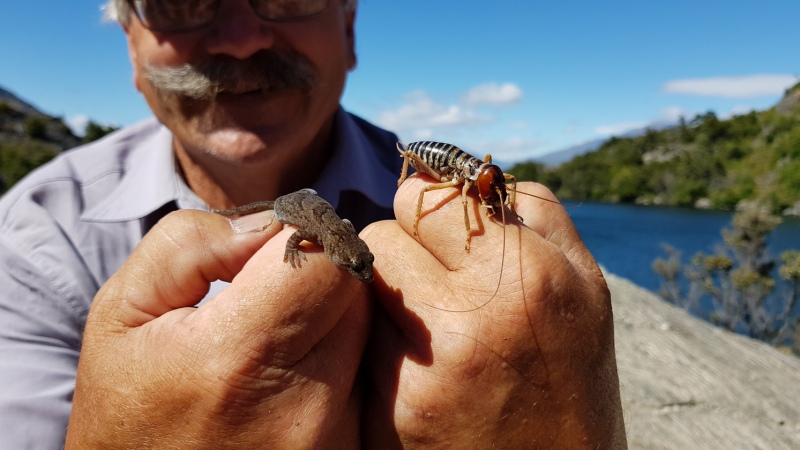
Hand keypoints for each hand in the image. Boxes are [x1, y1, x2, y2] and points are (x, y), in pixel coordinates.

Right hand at [66, 209, 369, 448]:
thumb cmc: (128, 403)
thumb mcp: (123, 312)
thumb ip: (191, 243)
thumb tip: (272, 223)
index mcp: (238, 357)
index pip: (328, 259)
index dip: (304, 236)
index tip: (271, 248)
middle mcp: (302, 405)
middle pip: (356, 293)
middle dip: (320, 274)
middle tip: (272, 293)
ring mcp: (332, 438)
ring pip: (368, 334)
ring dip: (332, 316)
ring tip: (277, 336)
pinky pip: (367, 379)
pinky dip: (341, 361)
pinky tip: (293, 374)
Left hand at [360, 177, 626, 448]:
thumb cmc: (573, 380)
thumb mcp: (585, 290)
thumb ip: (536, 215)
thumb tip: (470, 169)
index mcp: (528, 276)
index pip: (425, 196)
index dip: (430, 210)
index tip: (441, 230)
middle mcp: (472, 317)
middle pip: (381, 232)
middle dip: (404, 248)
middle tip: (434, 278)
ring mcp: (424, 368)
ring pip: (362, 283)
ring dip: (387, 293)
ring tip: (428, 325)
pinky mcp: (390, 410)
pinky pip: (359, 340)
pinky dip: (380, 343)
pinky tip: (418, 366)